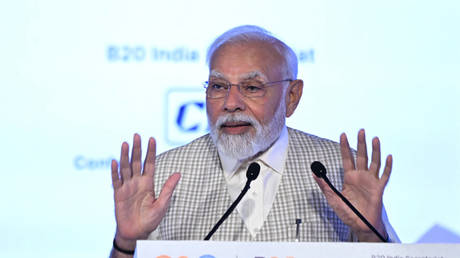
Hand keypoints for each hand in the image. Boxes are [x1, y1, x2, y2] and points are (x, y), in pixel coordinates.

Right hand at [111, 134, 180, 248]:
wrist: (136, 232)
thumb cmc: (150, 219)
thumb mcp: (162, 204)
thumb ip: (168, 188)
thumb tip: (179, 174)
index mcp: (148, 183)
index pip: (150, 163)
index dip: (151, 151)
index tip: (152, 138)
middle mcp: (137, 182)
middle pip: (136, 162)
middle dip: (137, 148)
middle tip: (137, 135)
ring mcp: (127, 187)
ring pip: (126, 168)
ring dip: (125, 156)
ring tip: (125, 143)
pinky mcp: (118, 194)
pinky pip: (116, 181)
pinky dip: (115, 171)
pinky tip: (114, 161)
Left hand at [313, 129, 391, 241]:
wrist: (360, 225)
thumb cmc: (347, 212)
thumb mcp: (333, 198)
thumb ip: (324, 185)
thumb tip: (314, 173)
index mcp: (349, 177)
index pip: (347, 158)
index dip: (345, 147)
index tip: (343, 135)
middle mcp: (360, 177)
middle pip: (362, 156)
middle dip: (361, 143)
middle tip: (361, 131)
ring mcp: (371, 181)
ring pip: (374, 162)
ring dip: (375, 151)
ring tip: (375, 139)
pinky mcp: (379, 188)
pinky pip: (384, 175)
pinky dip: (387, 166)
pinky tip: (388, 156)